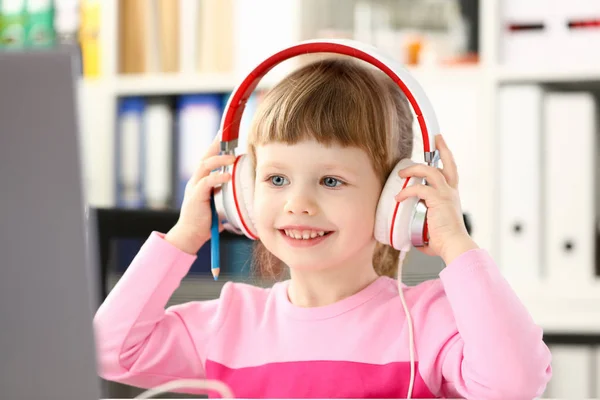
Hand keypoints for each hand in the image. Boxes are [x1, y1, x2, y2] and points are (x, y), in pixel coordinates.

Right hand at [165, 135, 235, 254]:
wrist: (190, 236)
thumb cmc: (204, 222)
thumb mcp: (217, 204)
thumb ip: (224, 196)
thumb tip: (240, 194)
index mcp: (201, 181)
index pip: (208, 159)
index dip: (216, 147)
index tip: (225, 135)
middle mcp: (196, 181)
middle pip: (205, 157)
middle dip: (215, 145)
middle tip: (226, 135)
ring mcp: (194, 188)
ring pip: (204, 166)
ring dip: (219, 160)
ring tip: (232, 157)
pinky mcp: (196, 197)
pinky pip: (206, 182)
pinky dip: (218, 177)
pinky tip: (228, 176)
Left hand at [394, 134, 477, 263]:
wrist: (454, 246)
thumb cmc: (445, 242)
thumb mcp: (432, 229)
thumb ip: (422, 227)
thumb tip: (411, 236)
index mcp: (451, 197)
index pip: (450, 172)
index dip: (446, 157)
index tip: (440, 145)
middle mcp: (451, 192)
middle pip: (448, 164)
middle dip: (442, 148)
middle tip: (435, 138)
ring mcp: (445, 194)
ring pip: (430, 171)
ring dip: (414, 169)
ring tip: (401, 174)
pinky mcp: (438, 200)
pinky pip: (419, 188)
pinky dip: (407, 191)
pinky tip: (398, 197)